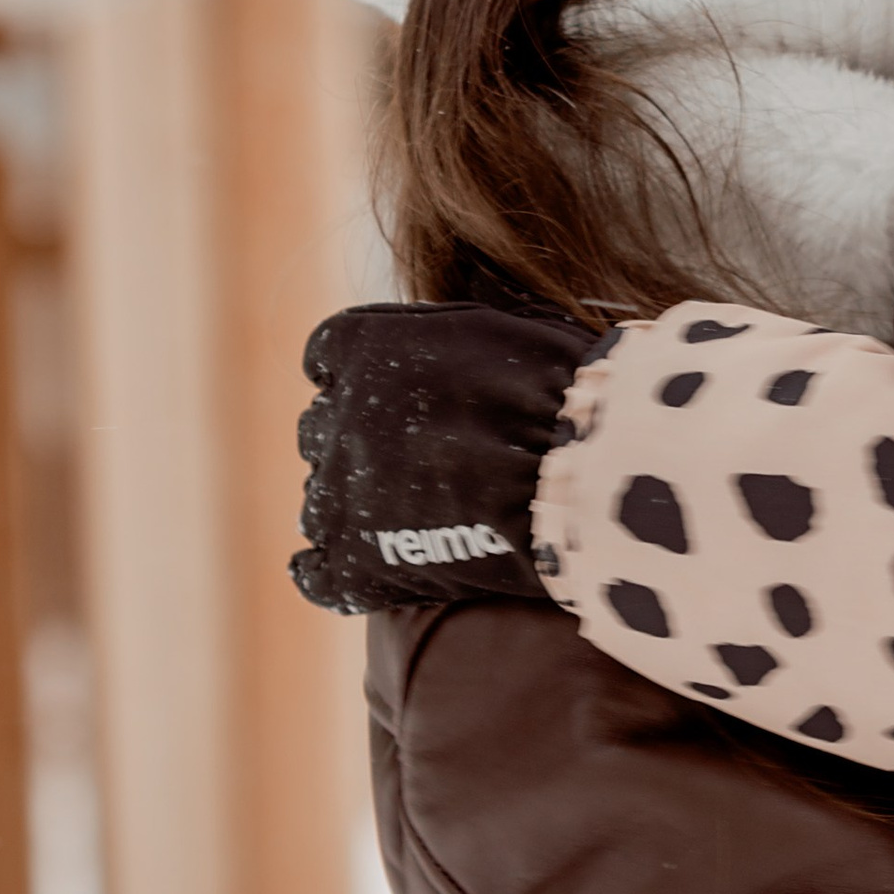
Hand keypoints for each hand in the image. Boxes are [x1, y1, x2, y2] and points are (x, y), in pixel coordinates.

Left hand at [292, 299, 586, 614]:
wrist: (576, 472)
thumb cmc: (559, 387)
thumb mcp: (501, 319)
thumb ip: (448, 331)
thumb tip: (448, 341)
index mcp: (362, 347)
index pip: (329, 358)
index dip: (359, 375)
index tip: (391, 390)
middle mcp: (335, 416)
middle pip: (321, 428)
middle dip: (357, 439)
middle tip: (412, 456)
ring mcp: (340, 495)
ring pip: (320, 498)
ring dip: (352, 501)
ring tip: (403, 514)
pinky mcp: (357, 566)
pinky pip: (317, 574)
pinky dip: (327, 571)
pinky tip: (349, 570)